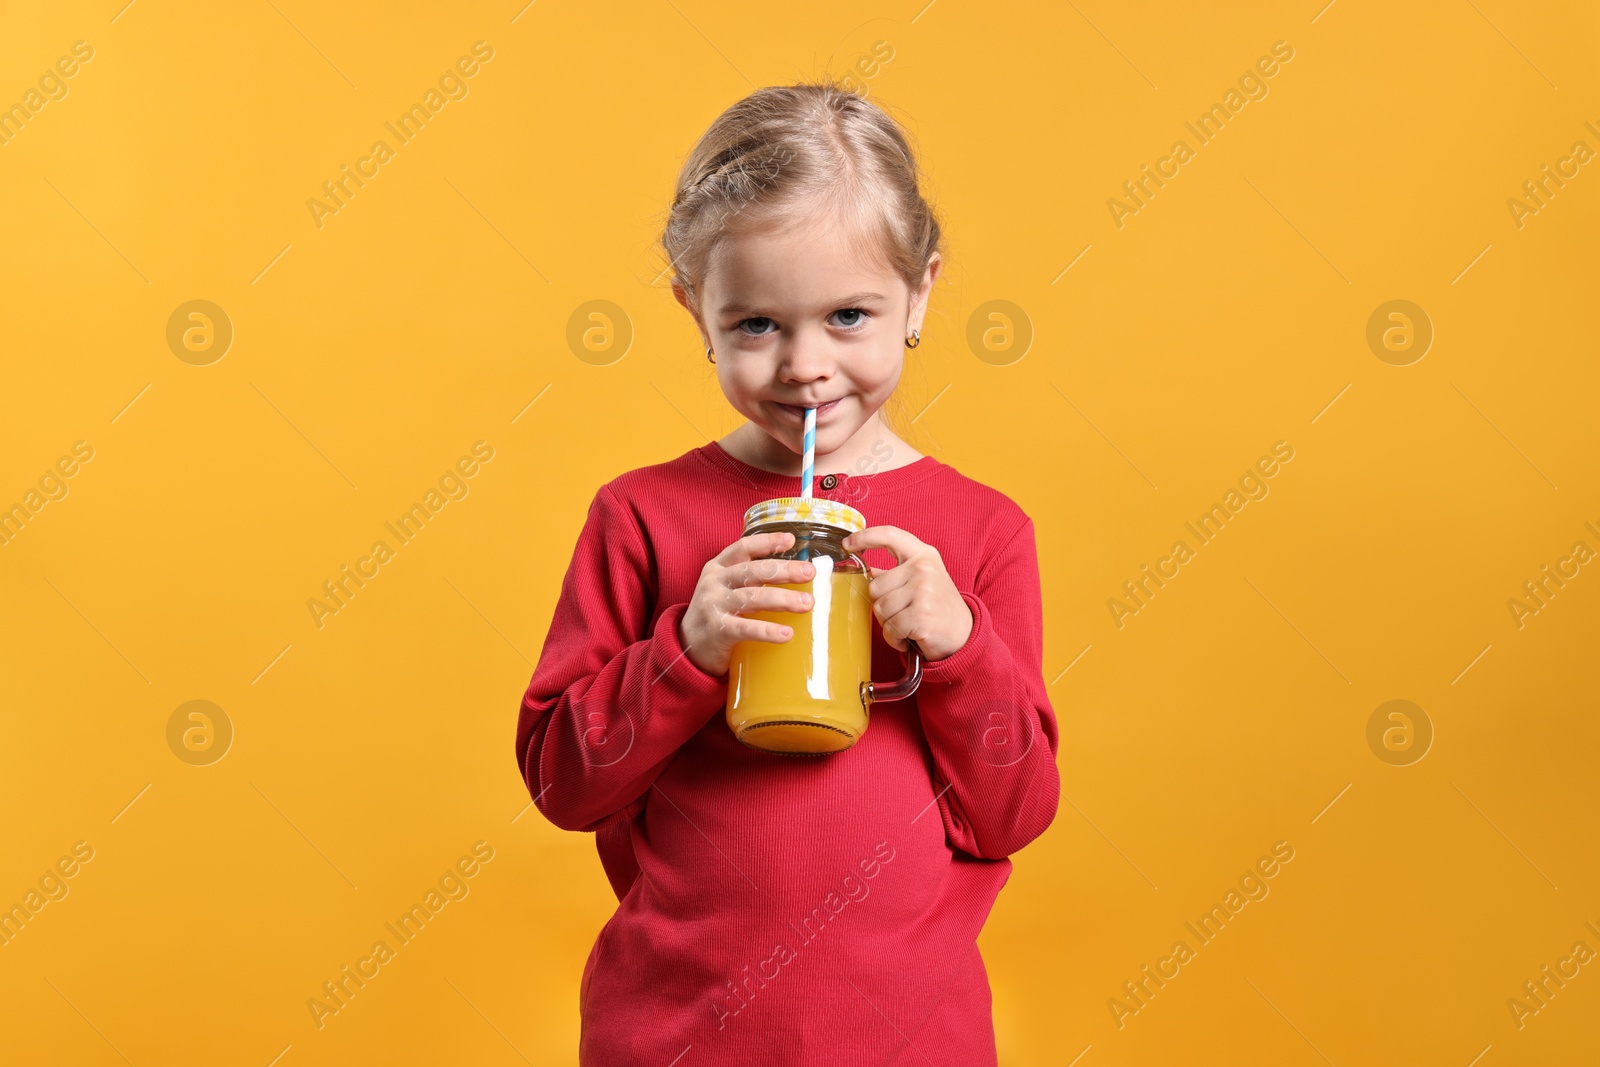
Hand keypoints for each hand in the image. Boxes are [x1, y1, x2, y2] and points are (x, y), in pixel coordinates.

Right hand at [679, 531, 814, 676]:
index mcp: (718, 567)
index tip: (791, 540)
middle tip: (809, 573)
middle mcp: (715, 582)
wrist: (687, 645)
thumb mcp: (726, 587)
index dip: (767, 541)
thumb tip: (797, 573)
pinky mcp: (716, 630)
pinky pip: (745, 628)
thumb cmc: (717, 612)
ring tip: (807, 604)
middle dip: (784, 570)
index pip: (743, 547)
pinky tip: (786, 634)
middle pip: (753, 571)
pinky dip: (767, 630)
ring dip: (782, 599)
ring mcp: (713, 605)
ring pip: (752, 597)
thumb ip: (751, 579)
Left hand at [842, 525, 972, 661]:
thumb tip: (865, 570)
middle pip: (875, 586)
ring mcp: (923, 590)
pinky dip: (895, 638)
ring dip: (888, 624)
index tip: (847, 544)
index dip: (865, 537)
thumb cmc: (937, 606)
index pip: (890, 535)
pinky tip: (909, 636)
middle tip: (902, 612)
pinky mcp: (921, 615)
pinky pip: (890, 628)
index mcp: (922, 554)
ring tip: (907, 624)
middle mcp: (923, 568)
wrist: (963, 633)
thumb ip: (895, 573)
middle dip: (882, 605)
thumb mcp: (921, 580)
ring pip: (880, 609)